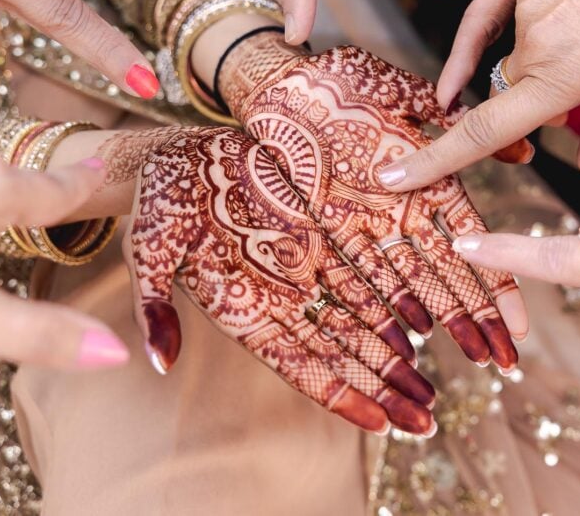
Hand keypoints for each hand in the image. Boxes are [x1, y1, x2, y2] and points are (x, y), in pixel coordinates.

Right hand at [124, 127, 435, 434]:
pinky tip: (422, 328)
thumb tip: (160, 360)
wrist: (177, 153)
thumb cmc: (157, 202)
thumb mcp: (148, 248)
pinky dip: (392, 301)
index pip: (301, 366)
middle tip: (428, 419)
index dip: (343, 396)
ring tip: (430, 389)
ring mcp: (304, 267)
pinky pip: (364, 272)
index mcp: (244, 311)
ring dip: (396, 355)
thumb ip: (154, 304)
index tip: (383, 425)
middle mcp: (281, 297)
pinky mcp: (320, 232)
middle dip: (385, 387)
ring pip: (361, 319)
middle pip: (343, 353)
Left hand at [220, 37, 528, 370]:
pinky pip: (362, 276)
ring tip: (470, 360)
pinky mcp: (330, 230)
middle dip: (479, 318)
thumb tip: (522, 151)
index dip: (498, 284)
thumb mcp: (406, 99)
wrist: (279, 83)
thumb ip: (455, 123)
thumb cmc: (344, 84)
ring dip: (443, 322)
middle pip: (450, 274)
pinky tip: (410, 340)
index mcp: (426, 180)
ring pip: (412, 283)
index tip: (520, 325)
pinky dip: (386, 307)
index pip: (473, 241)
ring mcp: (367, 225)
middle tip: (505, 363)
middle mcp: (402, 212)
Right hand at [387, 0, 579, 189]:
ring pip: (527, 53)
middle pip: (515, 90)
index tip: (391, 178)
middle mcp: (532, 45)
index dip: (434, 160)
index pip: (484, 131)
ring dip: (558, 52)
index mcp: (562, 77)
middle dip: (545, 91)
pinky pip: (532, 15)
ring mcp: (525, 6)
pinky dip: (561, 18)